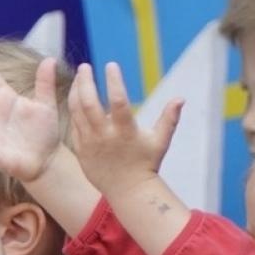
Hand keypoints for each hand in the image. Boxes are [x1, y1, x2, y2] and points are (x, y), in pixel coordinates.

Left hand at [68, 61, 182, 199]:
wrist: (126, 190)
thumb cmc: (146, 163)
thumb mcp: (161, 141)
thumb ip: (169, 119)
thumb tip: (180, 98)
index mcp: (126, 132)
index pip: (118, 101)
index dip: (114, 81)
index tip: (111, 64)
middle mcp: (105, 136)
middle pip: (89, 104)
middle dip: (85, 82)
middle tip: (85, 66)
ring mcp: (90, 143)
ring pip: (77, 112)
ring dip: (76, 92)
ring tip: (80, 77)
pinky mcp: (81, 149)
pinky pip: (74, 124)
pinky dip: (73, 108)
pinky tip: (75, 95)